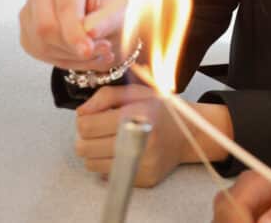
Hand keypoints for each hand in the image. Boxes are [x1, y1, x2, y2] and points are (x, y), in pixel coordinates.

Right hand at [20, 0, 127, 70]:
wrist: (101, 20)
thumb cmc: (109, 10)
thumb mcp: (118, 12)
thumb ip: (106, 21)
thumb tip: (91, 32)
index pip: (66, 8)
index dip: (75, 33)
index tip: (87, 50)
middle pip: (46, 27)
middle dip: (72, 47)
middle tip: (98, 52)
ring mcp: (29, 10)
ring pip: (41, 43)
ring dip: (73, 56)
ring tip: (98, 53)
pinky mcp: (26, 31)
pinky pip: (40, 52)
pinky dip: (66, 60)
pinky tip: (84, 56)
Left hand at [74, 84, 230, 186]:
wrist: (189, 133)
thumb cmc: (162, 111)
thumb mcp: (137, 92)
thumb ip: (106, 96)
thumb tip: (81, 112)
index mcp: (139, 114)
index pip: (87, 126)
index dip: (84, 120)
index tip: (93, 117)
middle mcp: (142, 140)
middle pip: (85, 147)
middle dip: (86, 138)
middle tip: (99, 130)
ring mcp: (143, 162)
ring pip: (92, 164)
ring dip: (95, 153)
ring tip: (110, 141)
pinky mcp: (144, 178)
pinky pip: (109, 176)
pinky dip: (110, 164)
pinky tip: (123, 153)